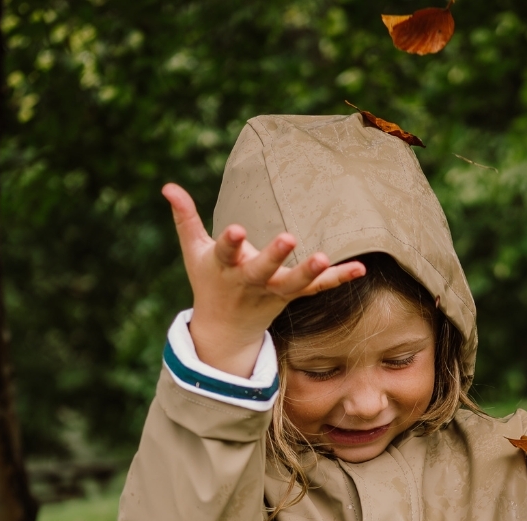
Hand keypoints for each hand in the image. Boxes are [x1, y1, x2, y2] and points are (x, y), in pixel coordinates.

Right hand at [162, 183, 365, 376]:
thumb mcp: (194, 252)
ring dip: (309, 272)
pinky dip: (338, 279)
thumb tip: (167, 186)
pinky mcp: (292, 296)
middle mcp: (250, 282)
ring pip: (294, 284)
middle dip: (273, 256)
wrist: (226, 329)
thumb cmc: (209, 280)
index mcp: (224, 268)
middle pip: (262, 270)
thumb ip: (185, 219)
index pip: (225, 252)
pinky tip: (360, 269)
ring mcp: (273, 291)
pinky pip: (317, 288)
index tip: (235, 228)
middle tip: (289, 237)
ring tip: (325, 257)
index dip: (230, 242)